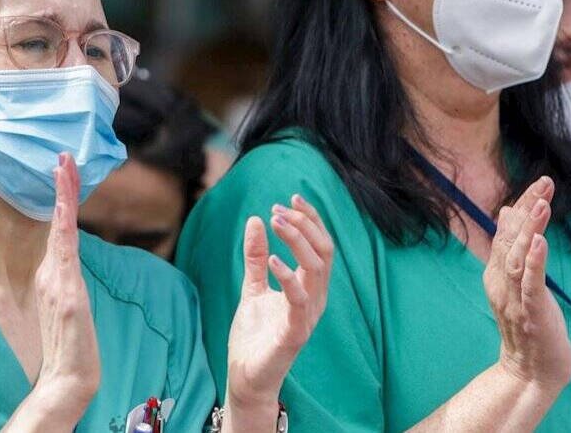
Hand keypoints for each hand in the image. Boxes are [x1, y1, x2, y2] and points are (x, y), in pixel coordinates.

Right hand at [31, 153, 100, 420]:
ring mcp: (56, 280)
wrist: (70, 376)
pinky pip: (63, 253)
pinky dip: (62, 228)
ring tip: (65, 167)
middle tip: (64, 156)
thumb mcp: (70, 306)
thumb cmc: (72, 344)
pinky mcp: (65, 292)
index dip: (61, 199)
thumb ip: (66, 283)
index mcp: (53, 274)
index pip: (59, 228)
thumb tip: (68, 262)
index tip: (64, 170)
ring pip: (60, 230)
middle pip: (57, 221)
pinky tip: (62, 209)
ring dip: (63, 197)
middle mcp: (52, 272)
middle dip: (62, 187)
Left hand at [226, 196, 332, 410]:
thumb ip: (256, 257)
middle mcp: (315, 299)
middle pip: (324, 253)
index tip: (292, 197)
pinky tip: (273, 260)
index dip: (312, 220)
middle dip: (304, 225)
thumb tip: (256, 220)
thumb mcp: (253, 286)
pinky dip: (288, 276)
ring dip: (297, 241)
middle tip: (279, 208)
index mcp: (310, 288)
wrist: (246, 374)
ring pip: (316, 270)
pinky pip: (300, 300)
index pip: (321, 246)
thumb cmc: (256, 334)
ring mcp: (308, 316)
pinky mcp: (295, 333)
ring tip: (276, 222)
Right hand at [483, 177, 570, 393]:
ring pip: (517, 258)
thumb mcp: (518, 282)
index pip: (507, 232)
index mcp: (496, 273)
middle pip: (510, 239)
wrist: (529, 371)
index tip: (540, 184)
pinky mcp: (530, 313)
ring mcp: (513, 298)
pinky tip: (538, 243)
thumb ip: (511, 249)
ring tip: (541, 205)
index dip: (524, 207)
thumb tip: (509, 211)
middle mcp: (500, 282)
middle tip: (543, 183)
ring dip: (529, 230)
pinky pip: (529, 285)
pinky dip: (533, 262)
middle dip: (528, 210)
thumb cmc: (529, 325)